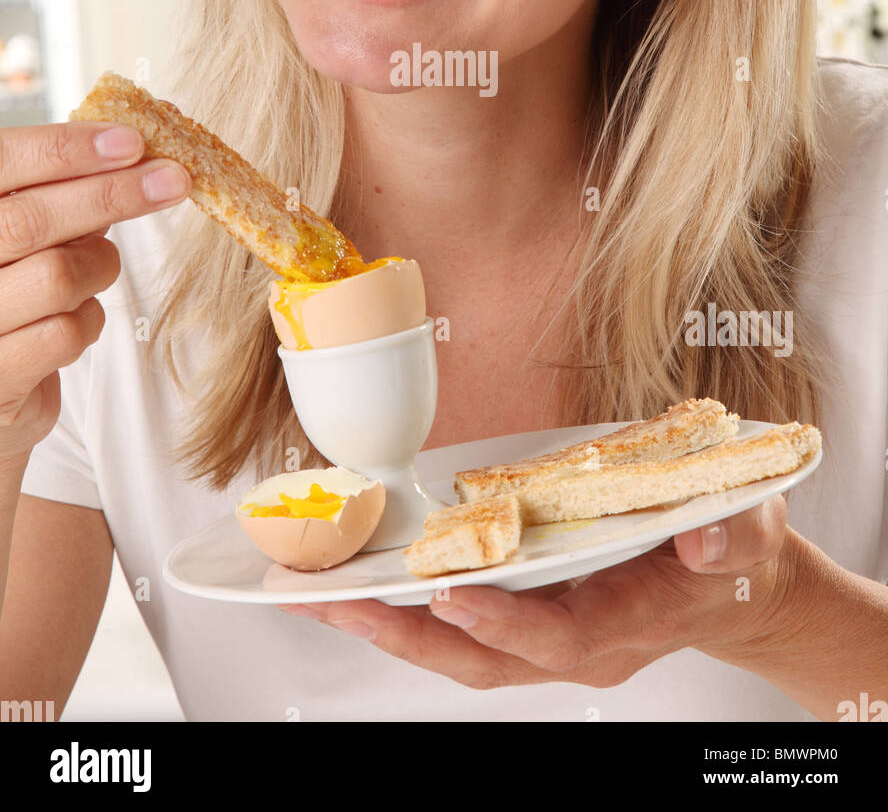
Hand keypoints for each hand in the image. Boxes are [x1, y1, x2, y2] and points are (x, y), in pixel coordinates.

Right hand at [0, 120, 190, 462]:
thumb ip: (62, 191)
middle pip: (31, 220)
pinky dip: (87, 320)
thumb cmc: (11, 286)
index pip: (3, 161)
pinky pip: (63, 334)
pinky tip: (76, 316)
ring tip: (96, 266)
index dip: (65, 148)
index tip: (131, 140)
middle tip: (174, 178)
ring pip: (56, 276)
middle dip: (111, 195)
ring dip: (98, 267)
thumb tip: (137, 150)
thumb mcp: (27, 228)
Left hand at [278, 496, 794, 688]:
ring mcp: (552, 638)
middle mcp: (581, 643)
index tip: (450, 595)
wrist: (735, 586)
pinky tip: (366, 589)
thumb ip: (733, 536)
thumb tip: (705, 539)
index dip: (505, 624)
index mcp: (630, 622)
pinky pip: (463, 632)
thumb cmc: (736, 553)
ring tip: (327, 600)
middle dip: (410, 640)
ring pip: (462, 654)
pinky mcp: (534, 621)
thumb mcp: (752, 533)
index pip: (559, 638)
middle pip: (485, 662)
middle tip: (340, 606)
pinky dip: (410, 617)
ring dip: (393, 632)